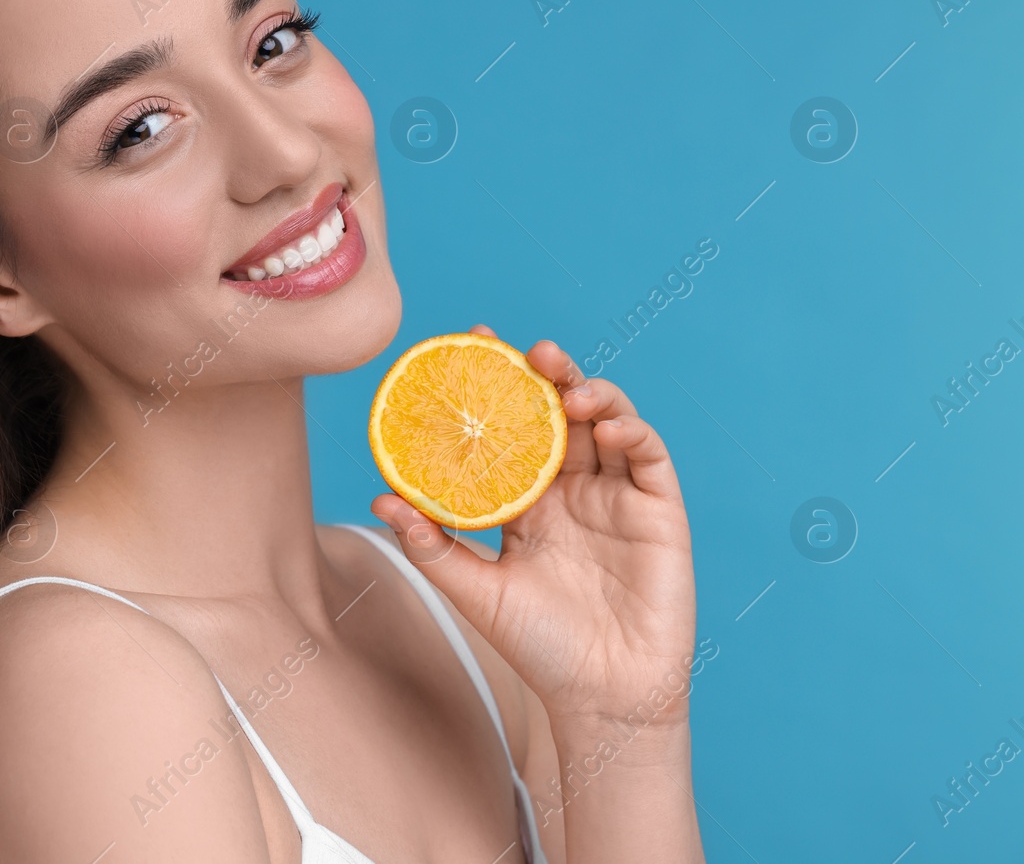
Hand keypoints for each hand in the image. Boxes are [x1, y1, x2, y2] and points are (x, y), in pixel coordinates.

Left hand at [370, 326, 696, 731]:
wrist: (601, 696)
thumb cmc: (538, 647)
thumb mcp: (476, 591)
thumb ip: (432, 545)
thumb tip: (380, 500)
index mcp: (528, 498)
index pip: (510, 426)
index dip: (497, 383)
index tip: (471, 343)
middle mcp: (572, 487)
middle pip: (559, 411)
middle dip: (546, 373)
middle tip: (526, 351)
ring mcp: (617, 495)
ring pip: (607, 421)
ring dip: (590, 393)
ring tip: (566, 387)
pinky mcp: (659, 511)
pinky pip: (648, 457)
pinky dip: (631, 432)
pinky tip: (605, 428)